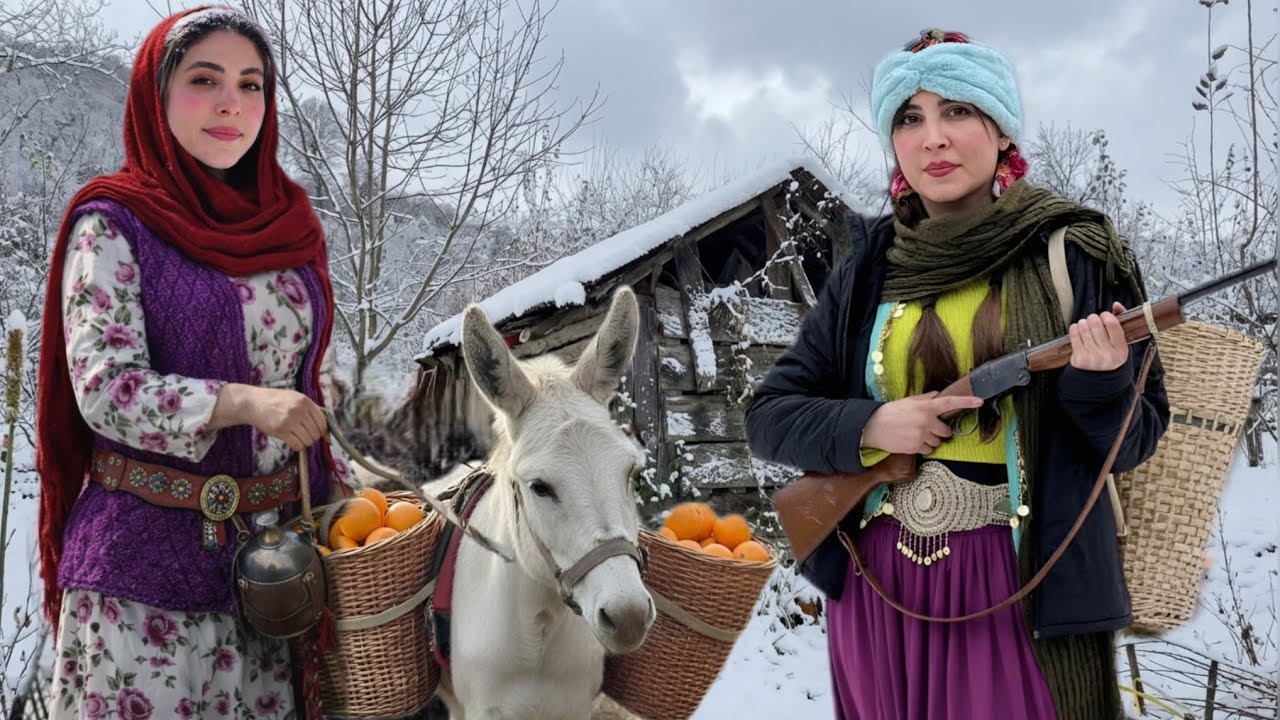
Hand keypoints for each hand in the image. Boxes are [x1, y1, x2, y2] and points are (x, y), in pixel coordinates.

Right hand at [211, 384, 327, 450]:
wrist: (253, 403)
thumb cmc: (275, 401)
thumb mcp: (294, 398)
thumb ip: (310, 410)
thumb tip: (325, 430)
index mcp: (305, 401)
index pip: (322, 422)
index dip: (323, 431)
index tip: (321, 436)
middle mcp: (299, 410)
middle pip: (316, 433)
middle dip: (313, 438)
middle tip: (305, 436)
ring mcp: (289, 421)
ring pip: (307, 440)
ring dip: (305, 443)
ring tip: (298, 438)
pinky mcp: (280, 431)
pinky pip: (297, 445)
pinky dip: (297, 446)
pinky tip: (292, 442)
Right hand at [861, 392, 984, 454]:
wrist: (874, 426)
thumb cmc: (890, 412)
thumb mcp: (908, 401)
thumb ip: (925, 399)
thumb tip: (937, 395)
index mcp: (925, 407)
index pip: (950, 403)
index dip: (966, 402)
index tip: (979, 401)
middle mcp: (926, 421)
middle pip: (945, 431)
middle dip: (939, 431)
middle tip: (927, 428)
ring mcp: (922, 435)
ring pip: (937, 442)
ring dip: (931, 440)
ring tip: (916, 434)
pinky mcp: (916, 447)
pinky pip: (928, 449)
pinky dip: (923, 447)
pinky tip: (912, 441)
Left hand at [1069, 302, 1129, 371]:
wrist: (1098, 376)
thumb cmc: (1109, 352)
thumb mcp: (1120, 342)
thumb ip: (1120, 321)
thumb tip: (1115, 305)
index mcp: (1121, 350)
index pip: (1112, 323)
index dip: (1106, 315)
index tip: (1104, 316)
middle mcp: (1108, 355)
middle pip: (1095, 323)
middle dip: (1093, 318)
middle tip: (1093, 321)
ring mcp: (1092, 358)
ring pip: (1083, 327)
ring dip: (1083, 323)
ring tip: (1086, 327)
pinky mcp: (1079, 358)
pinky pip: (1074, 334)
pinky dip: (1075, 328)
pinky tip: (1078, 330)